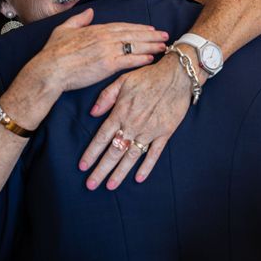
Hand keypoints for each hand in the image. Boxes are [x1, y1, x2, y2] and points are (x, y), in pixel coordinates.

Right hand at [33, 8, 168, 92]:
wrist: (50, 69)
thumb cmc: (53, 52)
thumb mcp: (64, 29)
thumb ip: (79, 20)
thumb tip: (90, 12)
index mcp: (95, 29)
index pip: (122, 26)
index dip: (137, 28)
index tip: (149, 28)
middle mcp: (104, 38)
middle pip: (133, 34)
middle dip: (151, 35)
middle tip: (165, 35)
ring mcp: (107, 51)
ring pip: (134, 46)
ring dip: (151, 45)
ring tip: (164, 46)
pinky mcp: (108, 65)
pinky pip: (129, 60)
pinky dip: (141, 58)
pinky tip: (151, 58)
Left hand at [78, 53, 191, 189]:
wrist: (177, 75)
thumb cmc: (148, 75)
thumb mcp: (122, 80)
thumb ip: (106, 97)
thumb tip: (92, 113)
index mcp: (121, 112)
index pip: (102, 138)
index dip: (91, 153)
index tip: (82, 167)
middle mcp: (133, 125)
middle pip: (114, 152)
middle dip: (101, 170)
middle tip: (91, 185)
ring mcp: (150, 130)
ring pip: (132, 156)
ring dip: (120, 173)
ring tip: (110, 186)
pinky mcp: (164, 133)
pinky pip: (154, 154)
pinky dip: (147, 167)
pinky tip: (138, 178)